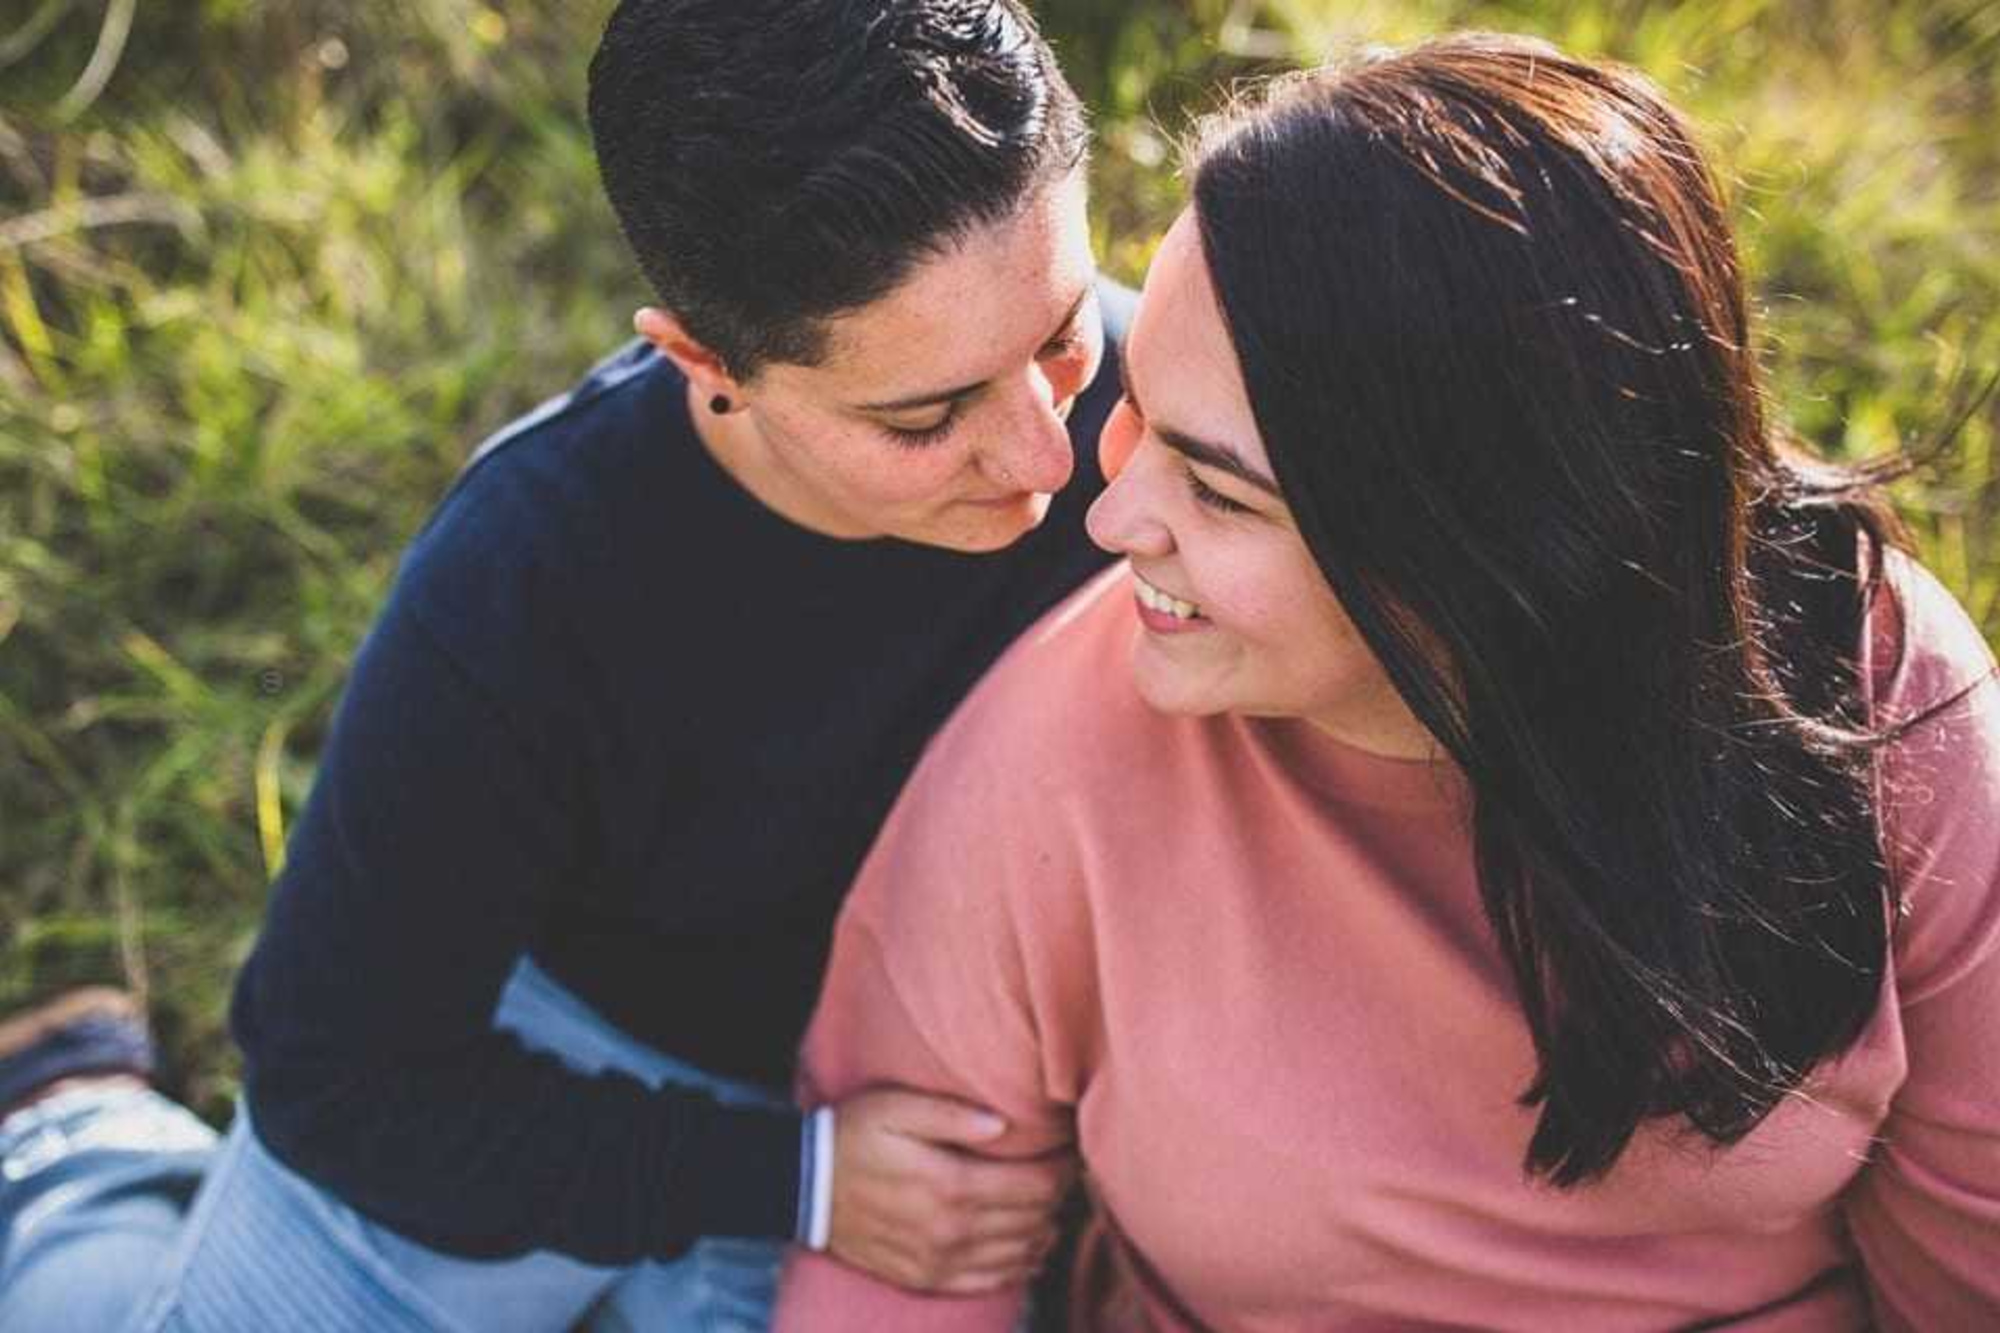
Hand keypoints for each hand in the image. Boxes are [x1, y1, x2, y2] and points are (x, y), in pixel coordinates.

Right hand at [825, 1087, 1075, 1294]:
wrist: (805, 1188)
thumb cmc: (853, 1136)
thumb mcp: (896, 1108)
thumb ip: (953, 1114)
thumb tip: (1005, 1126)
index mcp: (951, 1185)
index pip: (1035, 1186)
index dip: (1062, 1169)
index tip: (1069, 1150)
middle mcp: (952, 1231)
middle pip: (1034, 1220)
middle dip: (1059, 1196)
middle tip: (1065, 1173)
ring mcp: (940, 1262)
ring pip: (1020, 1254)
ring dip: (1045, 1229)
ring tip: (1050, 1204)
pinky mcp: (927, 1279)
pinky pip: (992, 1281)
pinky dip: (1020, 1264)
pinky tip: (1028, 1246)